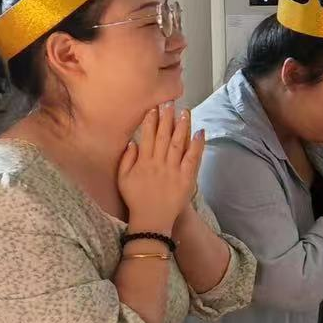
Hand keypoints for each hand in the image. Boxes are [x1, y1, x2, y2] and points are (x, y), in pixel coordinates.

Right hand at [117, 104, 204, 232]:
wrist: (151, 220)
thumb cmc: (136, 199)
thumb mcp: (123, 179)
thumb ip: (126, 159)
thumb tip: (132, 141)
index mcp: (143, 162)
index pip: (148, 136)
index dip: (151, 120)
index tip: (155, 107)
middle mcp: (158, 163)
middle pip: (163, 136)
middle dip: (167, 118)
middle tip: (170, 102)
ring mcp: (173, 170)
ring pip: (178, 143)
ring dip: (182, 126)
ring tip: (185, 111)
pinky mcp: (186, 178)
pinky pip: (193, 158)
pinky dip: (197, 144)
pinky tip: (200, 132)